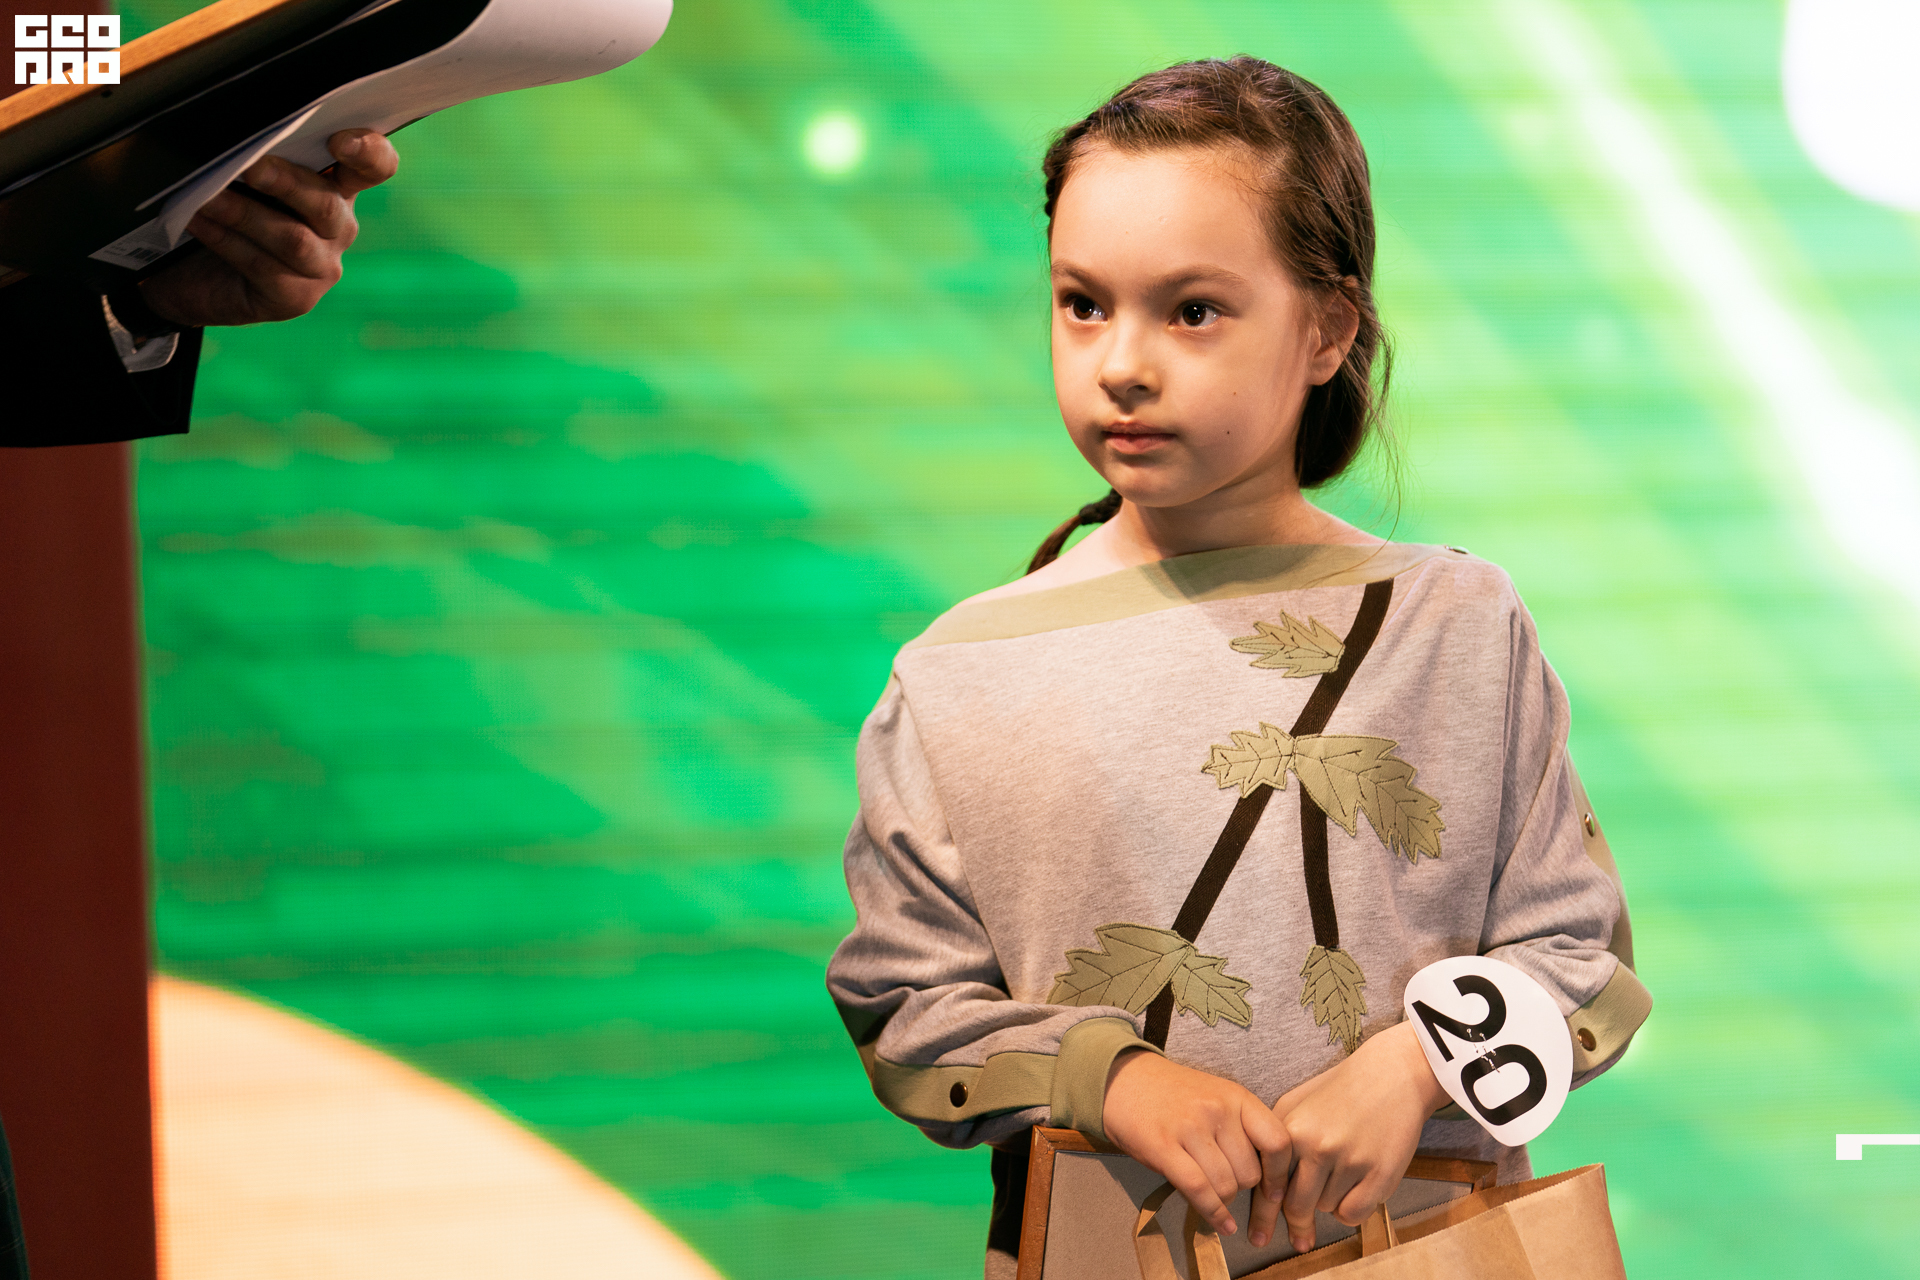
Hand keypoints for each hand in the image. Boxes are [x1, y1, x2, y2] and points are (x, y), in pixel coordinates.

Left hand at [140, 128, 398, 330]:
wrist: (195, 272)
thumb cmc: (227, 209)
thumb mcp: (248, 175)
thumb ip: (261, 154)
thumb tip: (240, 127)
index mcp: (338, 187)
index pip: (375, 167)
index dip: (368, 152)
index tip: (339, 140)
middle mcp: (339, 227)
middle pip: (328, 205)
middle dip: (286, 182)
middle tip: (249, 167)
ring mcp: (322, 267)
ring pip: (294, 241)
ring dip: (244, 214)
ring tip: (206, 196)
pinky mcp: (295, 298)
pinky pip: (263, 267)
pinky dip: (225, 241)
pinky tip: (197, 222)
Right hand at [1101, 1049, 1291, 1236]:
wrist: (1125, 1080)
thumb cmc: (1176, 1095)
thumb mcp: (1218, 1097)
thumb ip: (1244, 1128)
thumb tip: (1271, 1177)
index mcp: (1237, 1097)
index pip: (1277, 1142)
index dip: (1280, 1174)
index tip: (1275, 1193)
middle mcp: (1218, 1110)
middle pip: (1250, 1172)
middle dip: (1242, 1188)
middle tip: (1227, 1184)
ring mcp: (1190, 1127)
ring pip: (1226, 1185)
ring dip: (1223, 1199)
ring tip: (1213, 1193)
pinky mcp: (1164, 1147)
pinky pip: (1199, 1191)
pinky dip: (1214, 1214)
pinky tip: (1222, 1224)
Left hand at [1248, 1021, 1449, 1251]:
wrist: (1391, 1075)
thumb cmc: (1340, 1090)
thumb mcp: (1296, 1104)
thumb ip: (1274, 1140)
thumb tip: (1259, 1181)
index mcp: (1290, 1130)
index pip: (1269, 1184)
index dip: (1263, 1215)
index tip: (1258, 1237)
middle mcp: (1316, 1147)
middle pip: (1296, 1207)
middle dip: (1297, 1224)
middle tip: (1300, 1240)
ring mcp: (1349, 1161)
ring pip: (1327, 1209)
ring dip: (1330, 1202)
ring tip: (1342, 1175)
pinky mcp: (1379, 1174)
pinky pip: (1354, 1214)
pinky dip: (1352, 1209)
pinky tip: (1357, 1188)